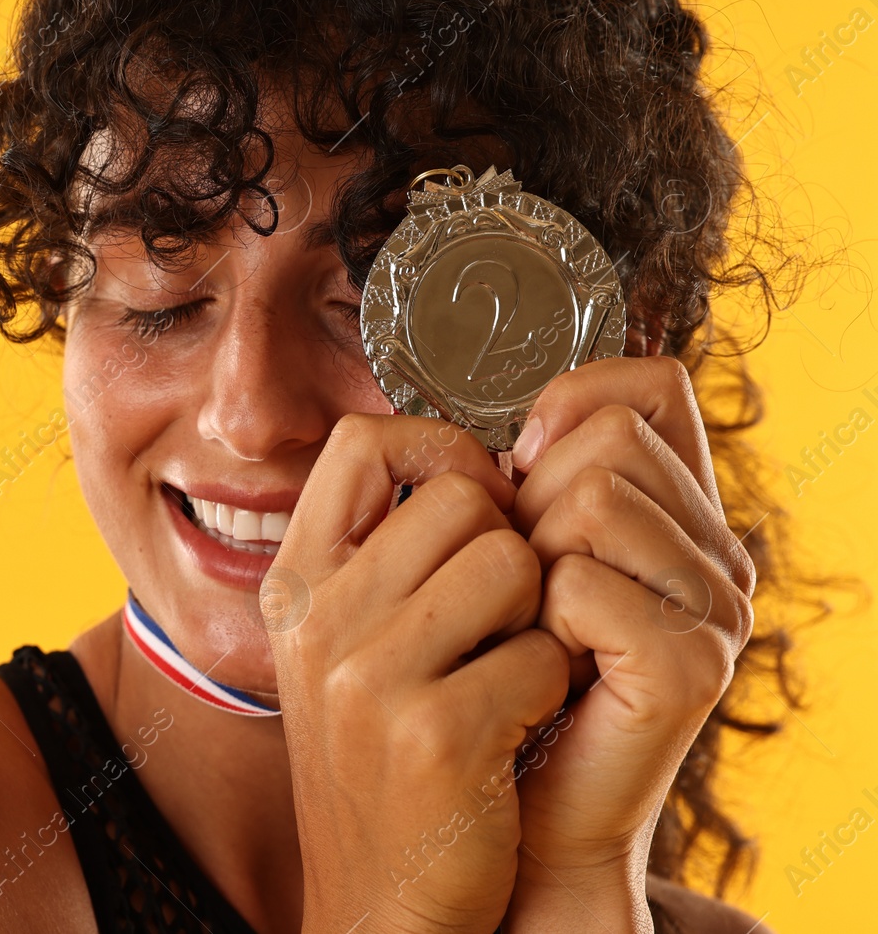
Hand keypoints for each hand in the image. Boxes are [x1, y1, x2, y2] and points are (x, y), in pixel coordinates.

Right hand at [269, 414, 569, 933]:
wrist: (380, 904)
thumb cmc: (384, 762)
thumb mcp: (344, 648)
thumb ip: (382, 557)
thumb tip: (476, 466)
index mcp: (293, 582)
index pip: (360, 441)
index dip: (439, 448)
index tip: (476, 500)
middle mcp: (317, 617)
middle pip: (462, 495)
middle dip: (508, 546)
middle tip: (500, 618)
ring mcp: (368, 675)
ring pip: (512, 563)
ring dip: (535, 618)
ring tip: (504, 673)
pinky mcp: (435, 733)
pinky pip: (542, 650)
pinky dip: (548, 687)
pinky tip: (512, 731)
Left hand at [502, 356, 755, 931]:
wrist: (510, 821)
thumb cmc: (494, 683)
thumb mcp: (506, 562)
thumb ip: (526, 486)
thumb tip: (513, 432)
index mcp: (678, 515)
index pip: (653, 387)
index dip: (575, 400)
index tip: (520, 466)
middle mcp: (714, 554)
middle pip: (606, 437)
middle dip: (527, 501)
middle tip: (518, 586)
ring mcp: (712, 611)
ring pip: (590, 499)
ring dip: (523, 561)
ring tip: (527, 628)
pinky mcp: (688, 668)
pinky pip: (579, 583)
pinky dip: (533, 620)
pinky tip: (539, 668)